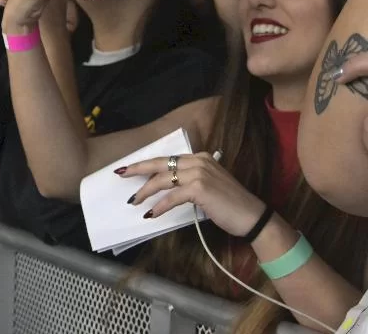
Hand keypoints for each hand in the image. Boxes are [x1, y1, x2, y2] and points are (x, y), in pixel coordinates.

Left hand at [120, 152, 265, 237]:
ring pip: (163, 180)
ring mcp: (199, 173)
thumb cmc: (229, 205)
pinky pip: (172, 197)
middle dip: (137, 169)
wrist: (252, 217)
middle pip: (160, 164)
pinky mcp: (200, 189)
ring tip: (134, 202)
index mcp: (199, 157)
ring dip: (146, 192)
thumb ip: (188, 181)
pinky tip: (151, 214)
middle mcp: (198, 161)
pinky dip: (160, 206)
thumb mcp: (207, 186)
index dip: (146, 164)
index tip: (129, 168)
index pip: (166, 159)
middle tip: (120, 174)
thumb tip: (163, 187)